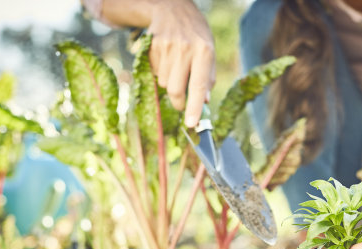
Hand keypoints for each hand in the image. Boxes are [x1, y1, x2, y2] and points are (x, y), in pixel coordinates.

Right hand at [102, 0, 215, 127]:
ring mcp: (166, 47)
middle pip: (175, 90)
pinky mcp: (152, 47)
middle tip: (182, 104)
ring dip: (170, 83)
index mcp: (204, 51)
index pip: (199, 85)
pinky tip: (167, 59)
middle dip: (178, 102)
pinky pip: (155, 73)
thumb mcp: (209, 51)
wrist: (172, 8)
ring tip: (176, 68)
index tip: (192, 124)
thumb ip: (208, 77)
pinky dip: (161, 72)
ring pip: (164, 83)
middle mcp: (185, 49)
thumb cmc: (196, 35)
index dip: (195, 107)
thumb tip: (204, 102)